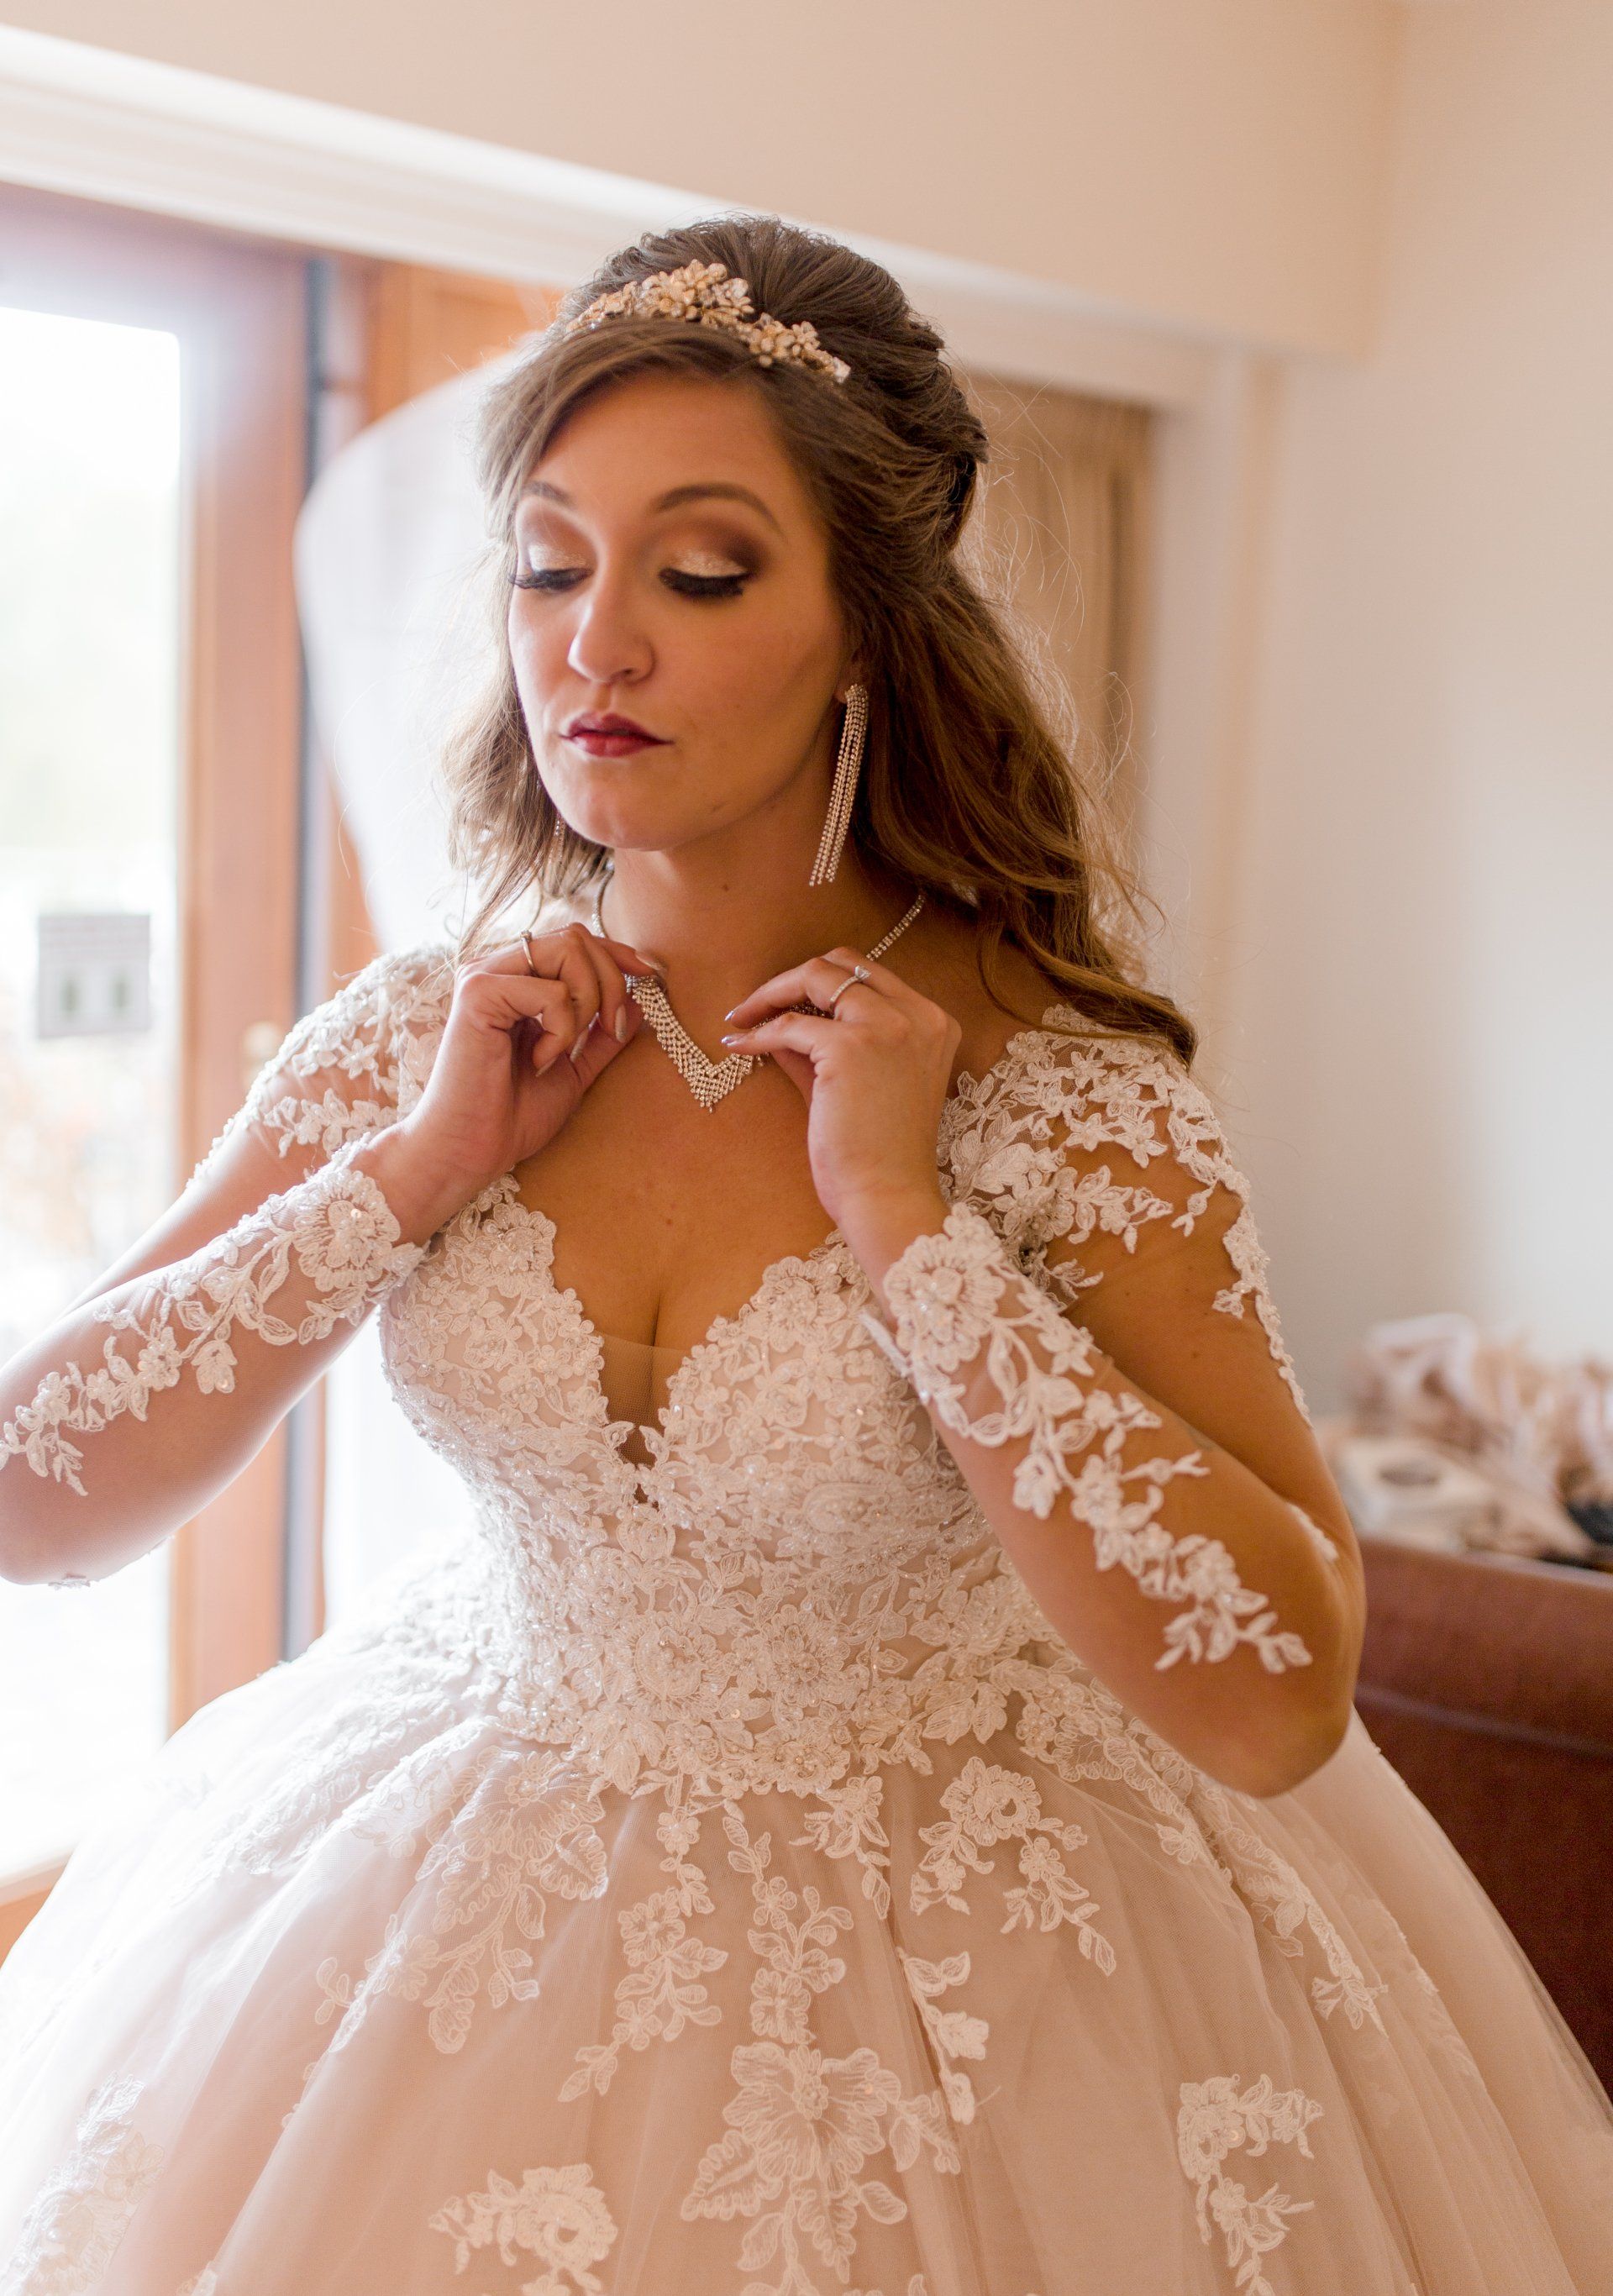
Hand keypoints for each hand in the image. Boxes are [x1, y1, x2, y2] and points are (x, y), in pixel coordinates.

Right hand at [380, 920, 658, 1231]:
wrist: (472, 1150)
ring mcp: (485, 977)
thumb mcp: (574, 1069)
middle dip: (611, 982)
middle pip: (576, 937)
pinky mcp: (478, 994)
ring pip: (568, 950)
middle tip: (611, 1030)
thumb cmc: (513, 1115)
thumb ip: (601, 1035)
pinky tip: (541, 1060)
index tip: (650, 975)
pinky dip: (562, 1028)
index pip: (574, 940)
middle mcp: (497, 969)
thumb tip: (639, 1000)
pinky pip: (551, 991)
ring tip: (566, 1048)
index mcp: (516, 981)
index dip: (617, 953)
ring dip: (588, 1002)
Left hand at [720, 944, 957, 1251]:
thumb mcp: (855, 1085)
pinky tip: (738, 1046)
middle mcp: (918, 1015)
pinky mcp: (850, 1047)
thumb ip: (825, 1047)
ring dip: (770, 995)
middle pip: (843, 963)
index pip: (870, 974)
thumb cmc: (878, 1153)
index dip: (821, 982)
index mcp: (933, 1022)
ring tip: (741, 1019)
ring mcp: (887, 1027)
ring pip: (815, 976)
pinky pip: (789, 1024)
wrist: (887, 1194)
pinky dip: (758, 1034)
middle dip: (793, 978)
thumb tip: (779, 1022)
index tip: (786, 1002)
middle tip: (756, 1006)